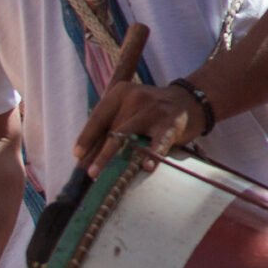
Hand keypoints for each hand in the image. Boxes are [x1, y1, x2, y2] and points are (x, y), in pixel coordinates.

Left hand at [74, 80, 204, 169]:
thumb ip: (111, 125)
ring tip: (101, 175)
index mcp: (122, 92)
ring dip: (111, 157)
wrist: (190, 100)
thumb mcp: (130, 107)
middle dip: (97, 153)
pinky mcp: (171, 124)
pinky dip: (152, 156)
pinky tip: (146, 168)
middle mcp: (136, 98)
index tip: (77, 155)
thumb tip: (85, 156)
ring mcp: (154, 110)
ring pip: (128, 137)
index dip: (87, 137)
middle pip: (112, 130)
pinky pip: (158, 142)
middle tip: (88, 172)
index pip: (99, 116)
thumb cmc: (151, 109)